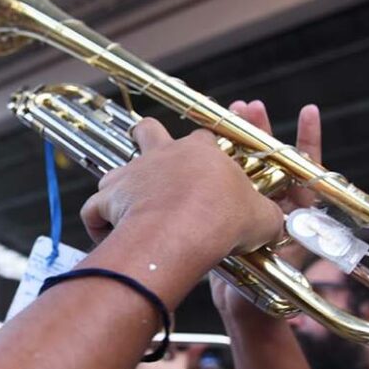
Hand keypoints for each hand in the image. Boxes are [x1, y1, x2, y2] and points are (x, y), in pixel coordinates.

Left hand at [80, 118, 282, 261]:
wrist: (184, 230)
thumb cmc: (224, 218)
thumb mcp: (262, 217)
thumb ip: (266, 215)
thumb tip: (274, 223)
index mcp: (200, 152)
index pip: (204, 139)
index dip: (206, 151)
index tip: (210, 166)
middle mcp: (162, 155)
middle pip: (149, 131)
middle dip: (149, 139)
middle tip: (154, 158)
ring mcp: (131, 174)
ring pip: (117, 170)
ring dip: (121, 187)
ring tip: (129, 209)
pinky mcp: (108, 199)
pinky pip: (94, 210)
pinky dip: (98, 223)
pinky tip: (109, 237)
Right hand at [211, 101, 321, 327]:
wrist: (244, 313)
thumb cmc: (269, 292)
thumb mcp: (280, 261)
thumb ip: (278, 240)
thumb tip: (281, 220)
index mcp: (296, 211)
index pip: (307, 168)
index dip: (308, 139)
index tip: (307, 112)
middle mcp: (273, 206)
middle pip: (270, 160)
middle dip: (260, 131)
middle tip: (249, 107)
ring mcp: (247, 210)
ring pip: (242, 167)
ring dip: (235, 140)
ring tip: (226, 114)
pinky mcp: (223, 216)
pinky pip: (217, 186)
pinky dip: (209, 165)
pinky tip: (195, 148)